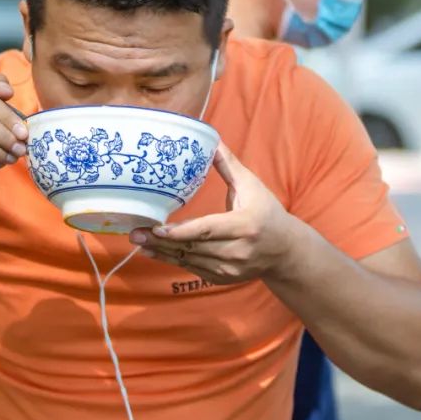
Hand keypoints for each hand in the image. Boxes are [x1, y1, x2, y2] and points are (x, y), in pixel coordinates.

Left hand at [129, 144, 294, 284]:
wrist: (285, 251)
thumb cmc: (267, 212)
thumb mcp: (252, 186)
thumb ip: (229, 165)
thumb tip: (211, 140)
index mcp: (245, 225)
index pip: (208, 230)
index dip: (181, 231)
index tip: (157, 227)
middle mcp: (238, 250)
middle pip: (193, 247)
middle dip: (161, 241)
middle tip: (135, 233)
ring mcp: (231, 269)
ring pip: (190, 260)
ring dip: (162, 252)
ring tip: (139, 241)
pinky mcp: (224, 278)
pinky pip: (193, 269)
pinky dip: (173, 260)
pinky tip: (154, 252)